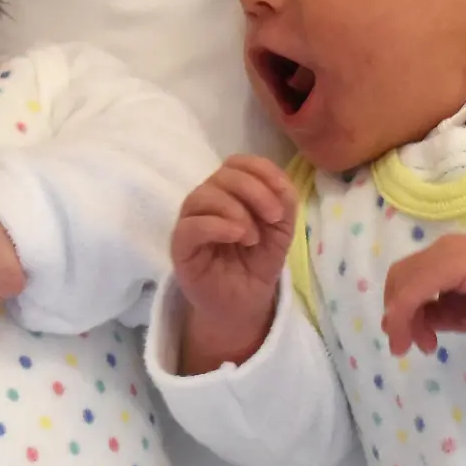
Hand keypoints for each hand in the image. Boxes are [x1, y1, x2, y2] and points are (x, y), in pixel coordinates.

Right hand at [172, 155, 296, 369]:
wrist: (244, 303)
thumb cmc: (257, 262)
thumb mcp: (281, 229)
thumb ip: (284, 202)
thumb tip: (280, 184)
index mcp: (230, 192)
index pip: (237, 163)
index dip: (261, 170)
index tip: (283, 193)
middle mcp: (207, 201)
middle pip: (223, 175)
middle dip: (255, 191)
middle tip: (274, 217)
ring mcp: (191, 222)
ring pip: (203, 195)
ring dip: (237, 211)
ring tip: (253, 237)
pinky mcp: (181, 246)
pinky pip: (191, 225)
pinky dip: (218, 226)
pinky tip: (238, 237)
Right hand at [382, 234, 465, 355]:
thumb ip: (447, 319)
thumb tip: (414, 324)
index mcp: (464, 262)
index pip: (415, 287)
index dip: (400, 319)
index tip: (401, 349)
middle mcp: (448, 248)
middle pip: (401, 277)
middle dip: (398, 315)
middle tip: (408, 347)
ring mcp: (444, 247)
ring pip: (404, 275)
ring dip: (404, 310)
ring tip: (424, 340)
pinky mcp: (444, 254)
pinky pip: (416, 275)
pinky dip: (414, 302)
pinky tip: (428, 326)